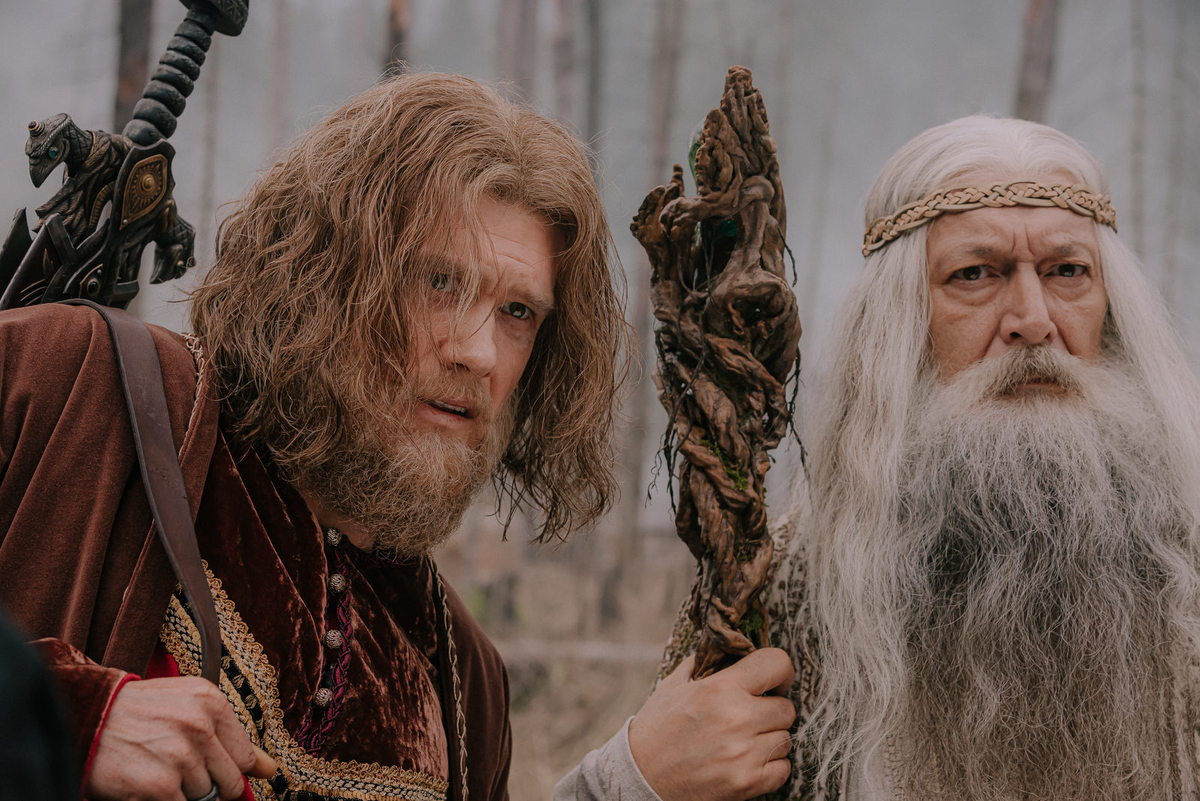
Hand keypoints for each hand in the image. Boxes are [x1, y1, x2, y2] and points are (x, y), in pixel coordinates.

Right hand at [85, 677, 276, 800]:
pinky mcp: (160, 785)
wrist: (86, 720)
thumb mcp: (188, 709)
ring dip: (182, 793)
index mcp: (212, 702)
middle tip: (176, 770)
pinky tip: (147, 785)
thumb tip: (272, 770)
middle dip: (208, 786)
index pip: (245, 757)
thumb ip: (232, 739)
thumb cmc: (138, 714)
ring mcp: (181, 756)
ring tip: (156, 769)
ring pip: (204, 797)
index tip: (206, 767)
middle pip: (230, 783)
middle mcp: (200, 725)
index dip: (227, 770)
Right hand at [628, 648, 795, 800]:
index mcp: (719, 688)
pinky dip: (771, 766)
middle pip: (786, 708)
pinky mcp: (748, 783)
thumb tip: (724, 650)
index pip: (776, 664)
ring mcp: (744, 753)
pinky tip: (749, 761)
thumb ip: (702, 665)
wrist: (640, 778)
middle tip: (752, 717)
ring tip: (745, 741)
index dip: (781, 672)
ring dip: (770, 739)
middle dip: (771, 711)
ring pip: (786, 739)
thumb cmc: (656, 731)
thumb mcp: (673, 687)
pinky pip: (783, 769)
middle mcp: (737, 718)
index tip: (775, 682)